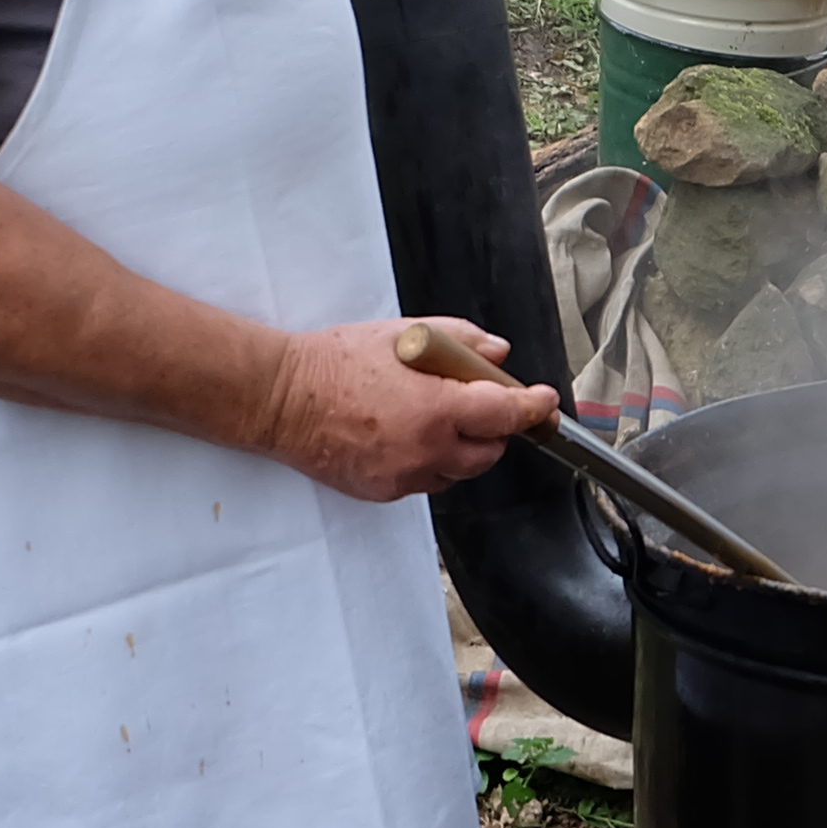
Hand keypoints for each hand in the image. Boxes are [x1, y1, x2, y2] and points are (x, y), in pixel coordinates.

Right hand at [257, 317, 553, 500]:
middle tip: (480, 400)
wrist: (281, 400)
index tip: (545, 401)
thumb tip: (497, 354)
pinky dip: (433, 462)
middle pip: (490, 451)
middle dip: (495, 427)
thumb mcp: (403, 335)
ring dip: (464, 447)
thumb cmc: (335, 363)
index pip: (507, 414)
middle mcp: (427, 451)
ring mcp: (404, 477)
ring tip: (437, 415)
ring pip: (460, 472)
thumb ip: (460, 342)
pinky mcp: (383, 492)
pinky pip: (427, 482)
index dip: (534, 407)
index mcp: (436, 409)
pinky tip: (410, 435)